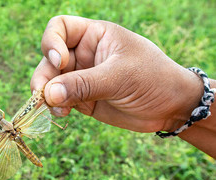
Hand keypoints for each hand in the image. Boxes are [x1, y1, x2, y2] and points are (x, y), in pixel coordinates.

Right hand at [31, 15, 202, 132]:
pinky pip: (59, 101)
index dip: (52, 42)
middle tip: (44, 94)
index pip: (60, 28)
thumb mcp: (120, 77)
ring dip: (46, 95)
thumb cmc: (153, 79)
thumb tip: (48, 94)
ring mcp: (82, 78)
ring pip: (50, 82)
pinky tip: (62, 114)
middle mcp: (84, 55)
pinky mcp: (82, 100)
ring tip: (55, 108)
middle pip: (49, 59)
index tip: (60, 62)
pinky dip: (55, 108)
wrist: (171, 108)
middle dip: (44, 76)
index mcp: (95, 36)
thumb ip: (84, 84)